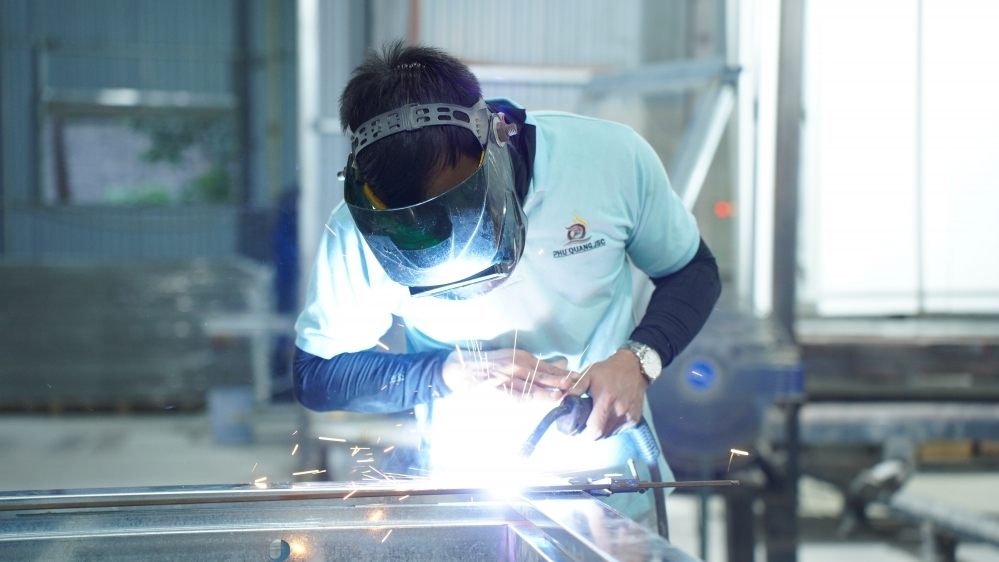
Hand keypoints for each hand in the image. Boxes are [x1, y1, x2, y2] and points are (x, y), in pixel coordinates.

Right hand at [442, 348, 569, 402]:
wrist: (465, 367)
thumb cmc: (495, 363)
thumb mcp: (518, 357)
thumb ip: (540, 364)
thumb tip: (564, 365)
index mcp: (523, 358)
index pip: (547, 367)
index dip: (563, 374)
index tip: (578, 377)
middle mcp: (516, 367)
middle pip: (541, 375)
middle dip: (557, 381)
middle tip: (573, 385)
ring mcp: (506, 378)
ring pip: (528, 386)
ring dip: (544, 392)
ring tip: (558, 396)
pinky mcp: (496, 388)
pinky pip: (511, 395)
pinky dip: (522, 397)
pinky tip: (532, 401)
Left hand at [561, 349, 647, 439]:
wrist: (633, 368)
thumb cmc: (608, 371)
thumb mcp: (589, 374)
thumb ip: (576, 387)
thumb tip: (563, 398)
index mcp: (606, 399)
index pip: (595, 429)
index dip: (585, 433)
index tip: (579, 428)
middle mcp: (619, 410)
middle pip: (602, 435)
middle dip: (592, 432)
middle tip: (587, 422)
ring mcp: (629, 416)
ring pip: (610, 434)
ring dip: (602, 430)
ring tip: (599, 417)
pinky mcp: (635, 419)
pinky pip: (620, 430)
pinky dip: (612, 427)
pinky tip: (610, 415)